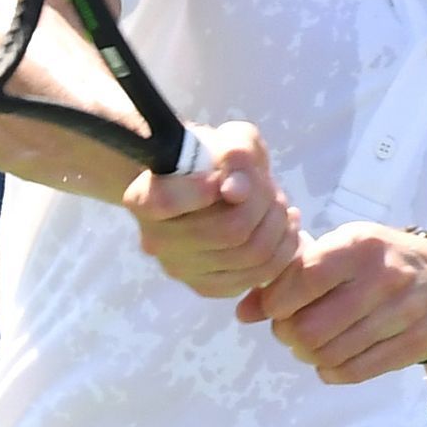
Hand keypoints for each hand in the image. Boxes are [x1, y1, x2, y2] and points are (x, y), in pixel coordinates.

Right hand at [121, 121, 300, 297]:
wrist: (208, 186)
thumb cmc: (213, 157)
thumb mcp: (227, 138)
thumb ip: (234, 155)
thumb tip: (236, 192)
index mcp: (142, 199)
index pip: (168, 202)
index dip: (202, 188)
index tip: (220, 175)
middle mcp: (154, 241)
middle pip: (229, 230)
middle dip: (264, 204)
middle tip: (271, 188)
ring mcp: (180, 269)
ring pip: (250, 255)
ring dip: (277, 226)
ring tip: (280, 205)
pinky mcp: (206, 287)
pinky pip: (258, 276)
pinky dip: (282, 250)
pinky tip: (284, 228)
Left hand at [235, 223, 426, 384]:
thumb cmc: (376, 260)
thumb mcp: (338, 251)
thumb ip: (289, 275)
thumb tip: (243, 313)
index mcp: (360, 246)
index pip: (303, 279)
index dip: (276, 302)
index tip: (274, 307)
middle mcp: (384, 278)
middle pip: (311, 327)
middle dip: (288, 334)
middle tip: (289, 330)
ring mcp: (403, 313)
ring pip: (330, 354)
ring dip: (307, 355)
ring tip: (308, 344)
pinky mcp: (415, 344)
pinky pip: (355, 371)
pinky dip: (331, 371)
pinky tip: (329, 361)